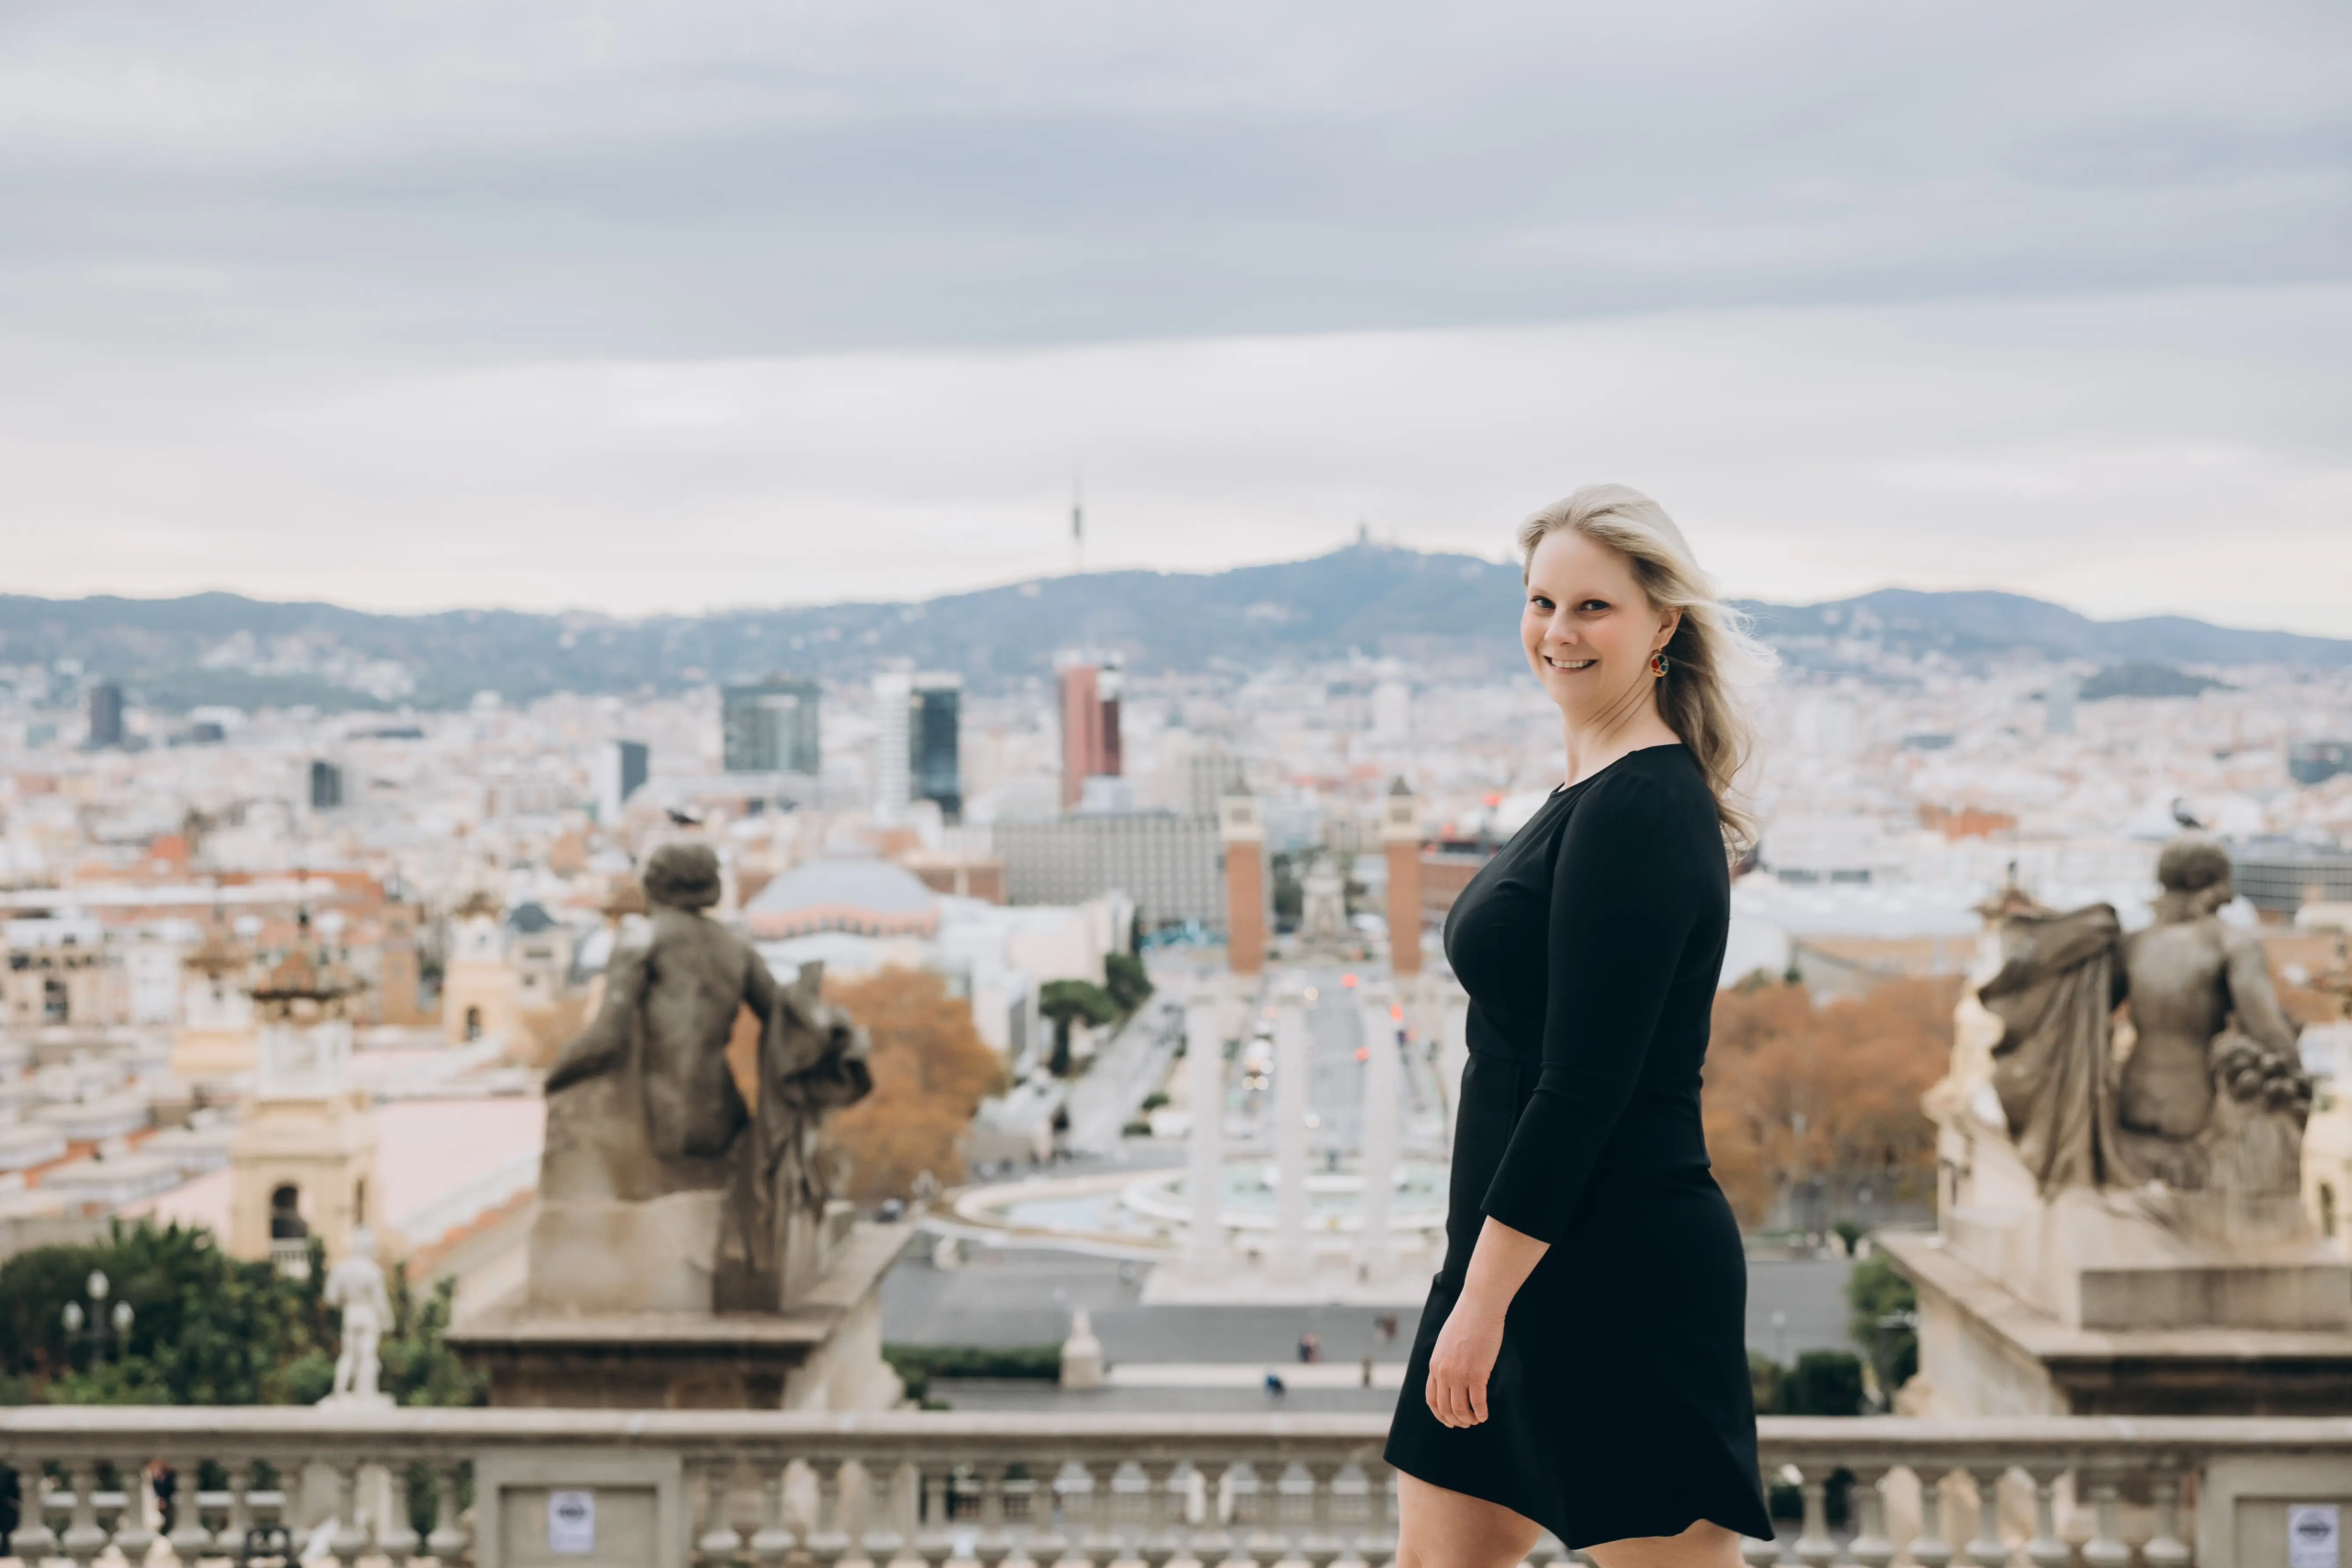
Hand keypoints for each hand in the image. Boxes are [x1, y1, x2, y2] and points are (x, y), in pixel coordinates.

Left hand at [1424, 1297, 1504, 1426]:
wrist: (1478, 1309)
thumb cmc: (1465, 1322)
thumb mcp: (1446, 1343)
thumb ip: (1444, 1361)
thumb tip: (1449, 1375)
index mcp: (1435, 1366)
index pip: (1432, 1400)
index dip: (1440, 1414)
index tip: (1449, 1421)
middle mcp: (1443, 1374)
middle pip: (1446, 1408)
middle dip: (1456, 1420)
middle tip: (1466, 1423)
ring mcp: (1459, 1375)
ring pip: (1460, 1409)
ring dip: (1469, 1419)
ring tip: (1476, 1420)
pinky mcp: (1477, 1374)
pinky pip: (1477, 1403)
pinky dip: (1481, 1413)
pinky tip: (1485, 1415)